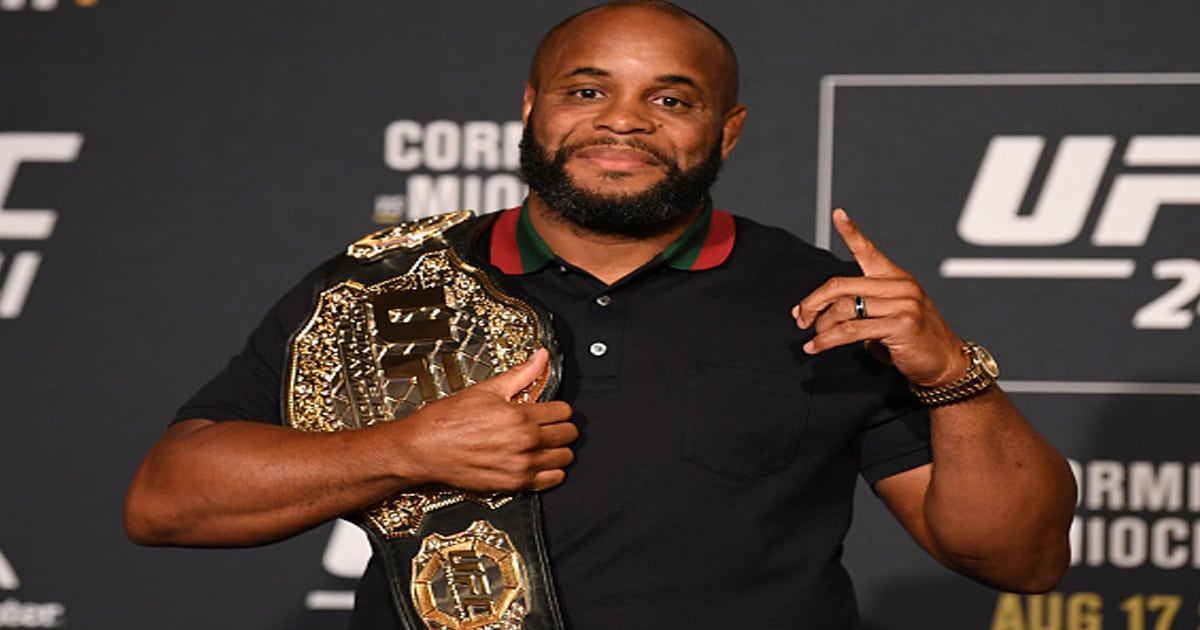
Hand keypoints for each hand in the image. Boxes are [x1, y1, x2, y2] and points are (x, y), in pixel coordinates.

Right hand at [391, 348, 576, 491]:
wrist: (424, 448)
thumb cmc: (448, 420)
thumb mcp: (485, 390)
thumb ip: (520, 374)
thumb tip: (540, 357)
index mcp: (520, 417)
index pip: (564, 411)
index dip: (559, 408)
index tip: (551, 409)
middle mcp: (525, 443)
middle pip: (569, 435)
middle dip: (561, 427)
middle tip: (549, 425)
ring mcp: (521, 466)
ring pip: (564, 458)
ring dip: (558, 449)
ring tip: (545, 443)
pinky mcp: (514, 485)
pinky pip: (551, 481)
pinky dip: (551, 472)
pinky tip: (540, 462)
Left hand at [791, 209, 966, 386]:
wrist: (946, 362)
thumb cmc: (913, 340)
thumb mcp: (889, 314)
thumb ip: (861, 307)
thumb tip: (820, 314)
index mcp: (895, 277)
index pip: (868, 250)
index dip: (851, 231)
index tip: (837, 214)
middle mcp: (900, 285)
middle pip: (840, 285)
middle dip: (813, 302)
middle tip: (800, 318)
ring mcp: (903, 304)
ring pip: (843, 309)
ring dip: (821, 327)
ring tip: (812, 340)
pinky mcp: (901, 325)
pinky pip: (851, 331)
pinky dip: (828, 340)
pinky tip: (817, 347)